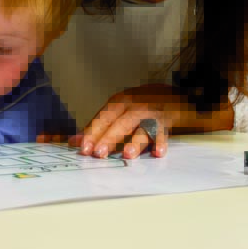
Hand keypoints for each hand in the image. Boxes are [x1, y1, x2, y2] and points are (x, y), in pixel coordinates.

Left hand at [69, 84, 188, 159]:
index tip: (83, 148)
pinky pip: (164, 131)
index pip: (103, 118)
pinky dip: (161, 141)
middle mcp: (134, 105)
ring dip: (135, 141)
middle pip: (119, 122)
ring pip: (142, 127)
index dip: (92, 133)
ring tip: (127, 154)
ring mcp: (151, 112)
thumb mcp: (119, 111)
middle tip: (98, 153)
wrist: (173, 94)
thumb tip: (74, 141)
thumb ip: (98, 127)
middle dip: (108, 138)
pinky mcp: (167, 118)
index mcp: (120, 102)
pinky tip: (158, 152)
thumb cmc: (142, 105)